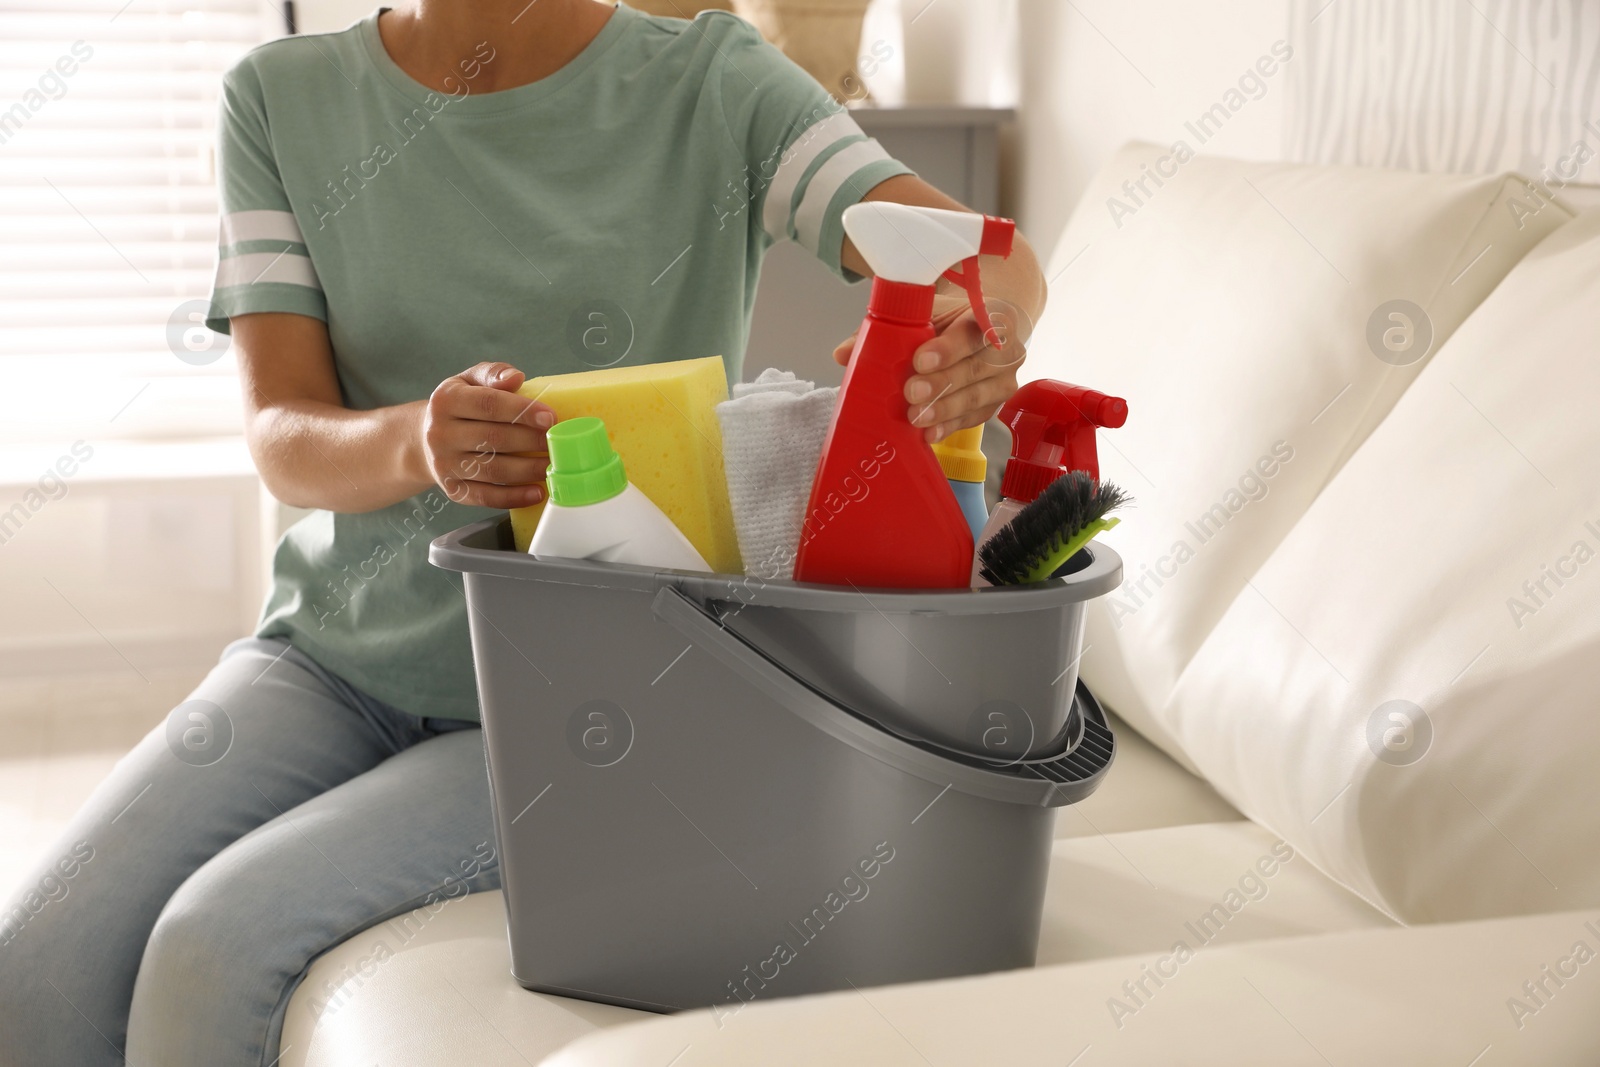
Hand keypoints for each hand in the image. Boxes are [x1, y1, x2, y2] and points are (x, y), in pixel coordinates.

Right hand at [421, 361, 553, 507]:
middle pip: (494, 438)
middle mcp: (441, 433)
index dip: (523, 411)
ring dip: (528, 470)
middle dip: (532, 442)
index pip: (489, 404)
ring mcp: (444, 464)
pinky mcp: (452, 489)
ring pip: (493, 470)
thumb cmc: (458, 407)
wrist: (424, 438)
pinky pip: (486, 496)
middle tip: (559, 443)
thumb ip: (493, 374)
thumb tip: (515, 377)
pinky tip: (536, 492)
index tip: (550, 418)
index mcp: (446, 401)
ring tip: (553, 467)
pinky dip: (514, 497)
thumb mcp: (469, 380)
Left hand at [830, 303, 1027, 442]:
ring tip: (917, 418)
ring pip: (977, 398)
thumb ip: (888, 330)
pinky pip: (973, 419)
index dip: (949, 348)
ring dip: (944, 410)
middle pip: (976, 368)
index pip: (974, 330)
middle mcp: (1007, 349)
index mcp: (993, 314)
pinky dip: (949, 426)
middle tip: (911, 394)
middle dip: (942, 384)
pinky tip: (929, 433)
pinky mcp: (994, 407)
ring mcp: (1004, 381)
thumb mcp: (926, 314)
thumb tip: (843, 354)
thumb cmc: (951, 321)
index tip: (919, 360)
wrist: (982, 331)